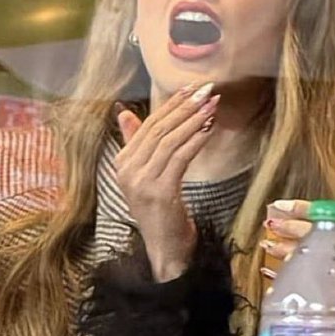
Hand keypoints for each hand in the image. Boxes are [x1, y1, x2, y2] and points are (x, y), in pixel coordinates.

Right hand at [115, 83, 219, 281]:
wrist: (166, 248)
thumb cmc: (162, 210)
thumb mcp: (146, 175)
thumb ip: (136, 143)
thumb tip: (125, 112)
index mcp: (122, 163)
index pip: (147, 125)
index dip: (170, 104)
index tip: (191, 88)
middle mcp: (127, 170)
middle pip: (158, 129)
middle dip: (184, 107)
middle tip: (206, 90)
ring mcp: (141, 182)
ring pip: (169, 141)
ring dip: (194, 120)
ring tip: (212, 105)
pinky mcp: (159, 192)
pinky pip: (180, 158)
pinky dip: (196, 140)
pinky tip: (209, 129)